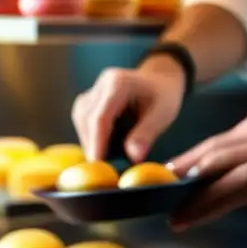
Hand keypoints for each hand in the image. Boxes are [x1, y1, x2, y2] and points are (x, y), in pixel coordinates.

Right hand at [71, 59, 185, 161]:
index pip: (100, 117)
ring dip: (90, 141)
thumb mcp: (163, 114)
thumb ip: (147, 133)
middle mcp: (102, 83)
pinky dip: (91, 136)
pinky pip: (83, 120)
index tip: (97, 164)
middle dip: (93, 145)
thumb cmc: (164, 96)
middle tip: (103, 168)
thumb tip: (134, 157)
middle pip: (86, 119)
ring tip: (106, 158)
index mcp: (119, 83)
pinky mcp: (89, 99)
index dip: (97, 142)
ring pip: (81, 120)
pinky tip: (104, 147)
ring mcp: (93, 90)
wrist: (160, 79)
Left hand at [168, 114, 246, 228]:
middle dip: (180, 178)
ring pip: (215, 173)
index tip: (170, 178)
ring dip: (191, 196)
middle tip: (158, 197)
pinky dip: (211, 202)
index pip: (213, 146)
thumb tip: (240, 185)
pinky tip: (196, 213)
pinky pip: (234, 187)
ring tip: (172, 213)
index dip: (188, 162)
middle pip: (206, 156)